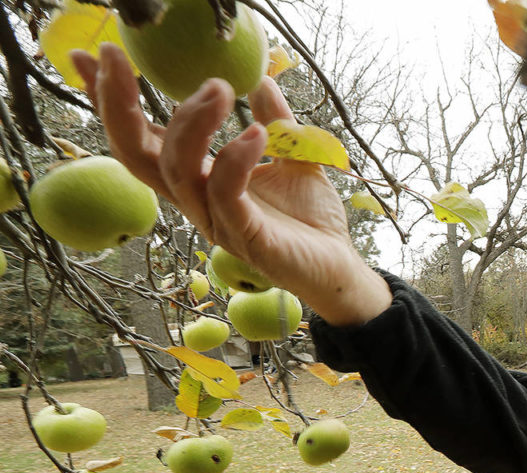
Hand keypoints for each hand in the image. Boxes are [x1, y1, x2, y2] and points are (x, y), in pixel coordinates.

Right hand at [70, 44, 390, 325]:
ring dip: (191, 122)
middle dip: (118, 106)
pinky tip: (255, 133)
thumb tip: (261, 77)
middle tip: (118, 59)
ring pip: (176, 170)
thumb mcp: (293, 157)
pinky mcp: (245, 238)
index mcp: (199, 181)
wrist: (339, 267)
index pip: (142, 140)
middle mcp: (196, 202)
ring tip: (220, 88)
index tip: (92, 57)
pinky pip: (226, 194)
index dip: (111, 102)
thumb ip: (275, 119)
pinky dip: (236, 159)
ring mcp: (216, 222)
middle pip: (135, 156)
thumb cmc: (310, 220)